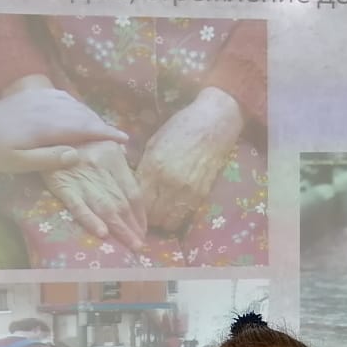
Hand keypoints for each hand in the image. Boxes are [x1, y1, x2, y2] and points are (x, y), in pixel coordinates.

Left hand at [0, 88, 127, 172]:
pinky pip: (63, 97)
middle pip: (83, 116)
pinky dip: (76, 105)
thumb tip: (76, 155)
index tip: (124, 140)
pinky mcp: (34, 96)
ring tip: (103, 128)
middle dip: (103, 126)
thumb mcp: (17, 162)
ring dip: (92, 115)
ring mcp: (41, 100)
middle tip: (119, 137)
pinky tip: (79, 111)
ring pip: (75, 105)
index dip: (106, 134)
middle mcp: (48, 109)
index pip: (84, 129)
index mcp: (47, 127)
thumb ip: (47, 159)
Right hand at [45, 141, 146, 252]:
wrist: (43, 133)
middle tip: (140, 245)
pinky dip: (91, 220)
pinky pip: (78, 205)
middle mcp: (100, 166)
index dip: (140, 214)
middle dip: (133, 227)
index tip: (143, 229)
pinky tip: (103, 234)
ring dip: (120, 229)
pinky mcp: (62, 185)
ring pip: (105, 207)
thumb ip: (117, 161)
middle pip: (121, 202)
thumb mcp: (100, 142)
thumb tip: (132, 184)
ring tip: (131, 245)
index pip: (132, 191)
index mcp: (113, 156)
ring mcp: (81, 177)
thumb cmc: (75, 140)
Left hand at [136, 86, 243, 231]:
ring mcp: (188, 191)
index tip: (134, 206)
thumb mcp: (153, 144)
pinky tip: (174, 206)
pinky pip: (184, 216)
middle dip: (148, 217)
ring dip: (163, 219)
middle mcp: (170, 184)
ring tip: (161, 211)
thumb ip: (143, 169)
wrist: (213, 124)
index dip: (134, 207)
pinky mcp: (202, 195)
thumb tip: (133, 189)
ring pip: (169, 222)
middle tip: (146, 211)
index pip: (138, 202)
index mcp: (154, 168)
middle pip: (153, 217)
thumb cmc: (180, 128)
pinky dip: (177, 215)